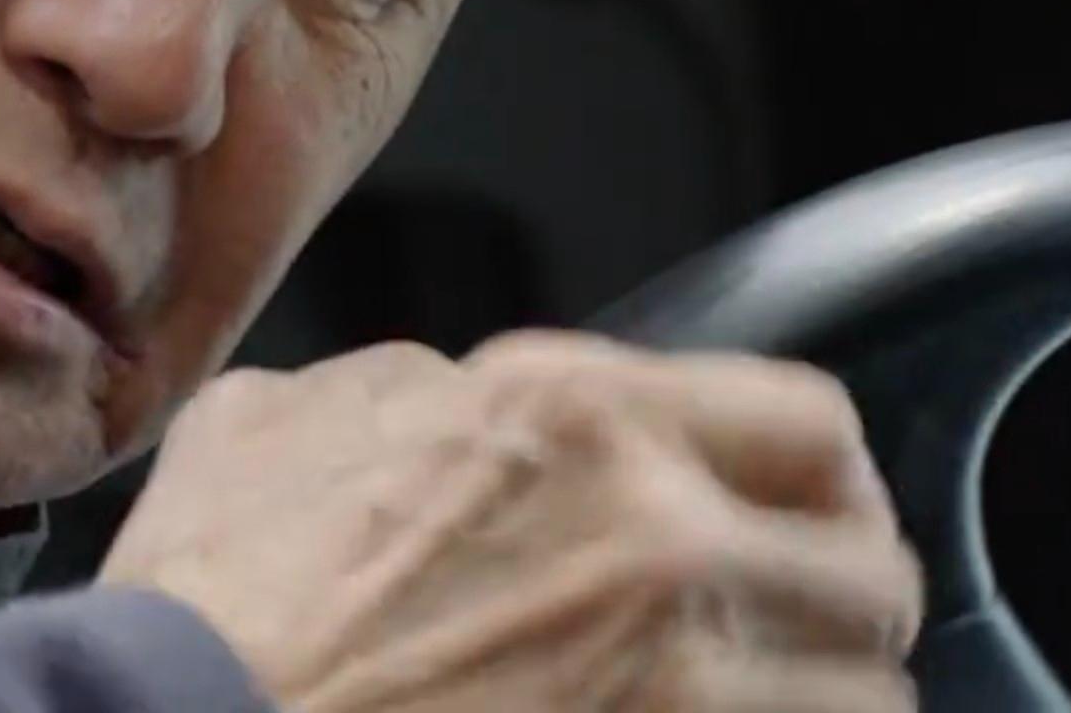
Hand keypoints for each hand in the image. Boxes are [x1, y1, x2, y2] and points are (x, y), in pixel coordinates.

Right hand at [99, 333, 920, 710]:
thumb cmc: (202, 613)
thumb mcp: (273, 422)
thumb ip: (402, 389)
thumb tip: (445, 400)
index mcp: (572, 417)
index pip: (809, 424)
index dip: (821, 479)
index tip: (809, 515)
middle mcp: (655, 538)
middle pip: (869, 573)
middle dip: (838, 606)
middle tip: (794, 633)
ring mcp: (673, 687)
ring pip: (862, 700)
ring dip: (815, 704)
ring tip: (754, 708)